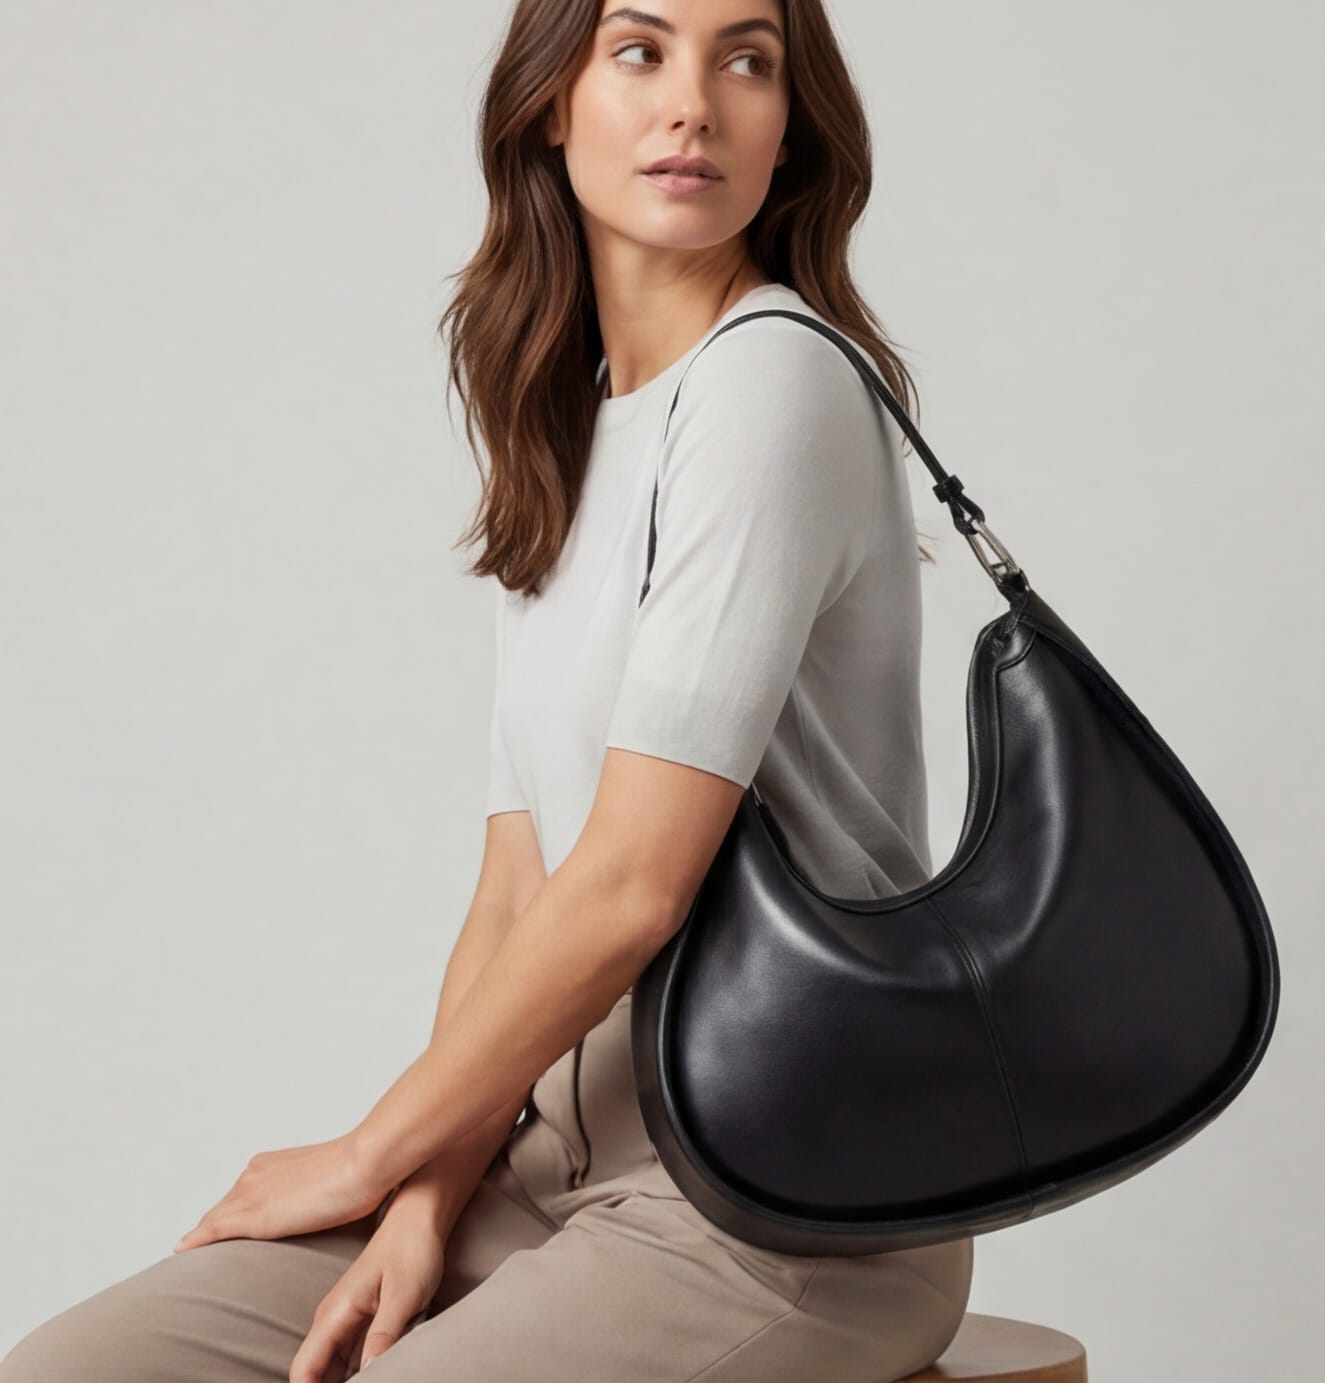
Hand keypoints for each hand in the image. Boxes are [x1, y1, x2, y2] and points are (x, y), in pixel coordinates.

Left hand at [173, 1133, 386, 1252]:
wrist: (365, 1163)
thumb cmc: (364, 1173)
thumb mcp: (335, 1182)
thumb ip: (321, 1193)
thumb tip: (333, 1208)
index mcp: (273, 1164)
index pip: (243, 1194)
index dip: (234, 1215)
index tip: (230, 1231)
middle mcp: (255, 1173)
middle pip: (223, 1207)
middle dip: (214, 1227)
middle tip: (202, 1249)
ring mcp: (251, 1192)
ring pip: (214, 1220)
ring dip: (204, 1237)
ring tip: (191, 1258)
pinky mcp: (252, 1215)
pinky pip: (211, 1231)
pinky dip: (195, 1242)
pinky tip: (182, 1252)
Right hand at [289, 1208, 448, 1380]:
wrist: (418, 1221)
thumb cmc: (412, 1250)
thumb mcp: (404, 1294)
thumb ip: (385, 1334)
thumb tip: (367, 1372)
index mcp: (334, 1315)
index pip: (303, 1370)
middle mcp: (332, 1323)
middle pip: (315, 1375)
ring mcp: (345, 1324)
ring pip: (333, 1371)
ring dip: (347, 1382)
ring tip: (381, 1377)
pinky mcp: (362, 1325)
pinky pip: (350, 1361)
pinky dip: (361, 1374)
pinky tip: (381, 1374)